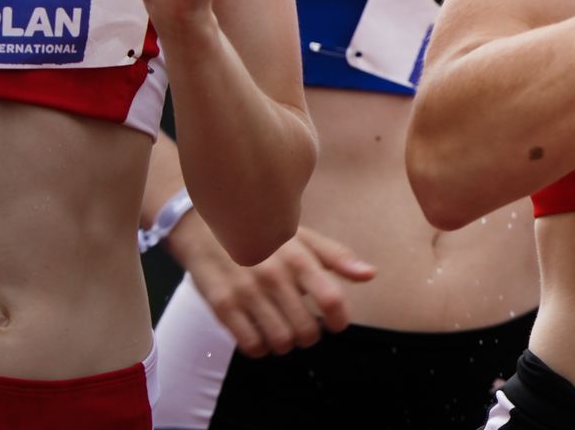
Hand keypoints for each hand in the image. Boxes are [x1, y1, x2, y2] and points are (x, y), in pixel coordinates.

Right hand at [172, 217, 376, 355]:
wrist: (204, 226)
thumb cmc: (262, 234)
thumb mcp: (303, 238)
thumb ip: (338, 258)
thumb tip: (370, 275)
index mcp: (299, 258)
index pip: (331, 299)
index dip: (339, 319)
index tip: (337, 324)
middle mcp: (274, 276)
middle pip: (306, 328)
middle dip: (311, 335)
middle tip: (306, 329)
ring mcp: (246, 292)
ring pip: (280, 341)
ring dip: (286, 344)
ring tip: (284, 333)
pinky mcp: (222, 306)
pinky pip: (250, 344)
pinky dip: (261, 347)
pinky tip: (261, 334)